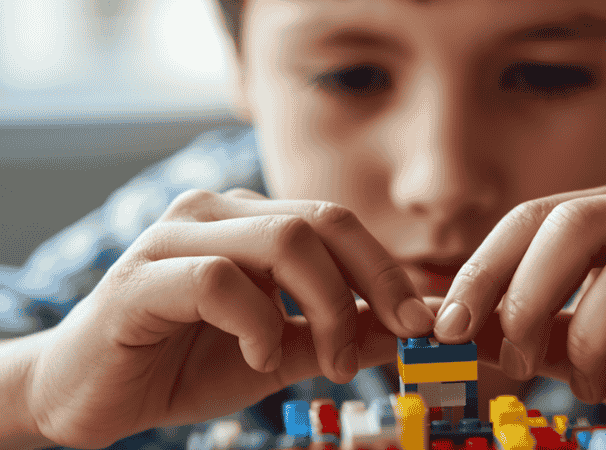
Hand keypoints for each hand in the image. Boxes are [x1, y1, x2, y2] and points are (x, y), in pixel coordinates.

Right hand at [23, 189, 433, 447]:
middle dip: (371, 284)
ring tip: (327, 363)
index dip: (389, 271)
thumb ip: (340, 334)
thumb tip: (410, 327)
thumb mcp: (282, 352)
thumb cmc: (186, 363)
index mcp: (252, 220)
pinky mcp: (143, 274)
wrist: (92, 393)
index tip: (419, 323)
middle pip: (322, 222)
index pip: (339, 224)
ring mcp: (178, 235)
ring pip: (283, 241)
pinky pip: (220, 282)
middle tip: (392, 339)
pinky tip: (255, 358)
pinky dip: (256, 325)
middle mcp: (218, 212)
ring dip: (325, 309)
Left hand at [433, 174, 605, 420]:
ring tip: (583, 382)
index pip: (534, 217)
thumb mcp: (566, 337)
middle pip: (579, 224)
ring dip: (593, 333)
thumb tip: (436, 321)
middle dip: (530, 298)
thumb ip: (511, 324)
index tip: (448, 328)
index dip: (485, 271)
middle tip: (515, 362)